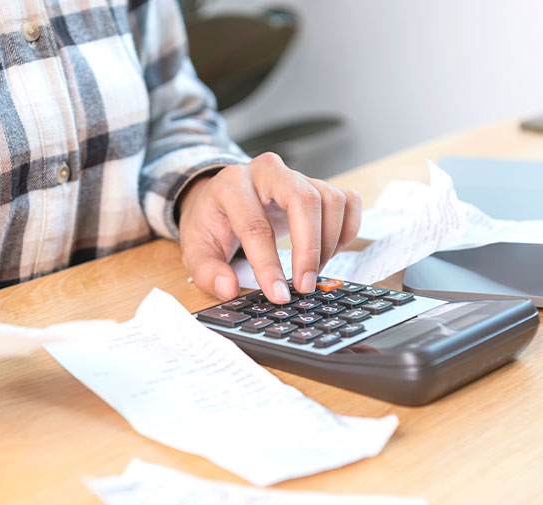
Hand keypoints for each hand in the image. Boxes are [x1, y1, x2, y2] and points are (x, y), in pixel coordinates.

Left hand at [178, 152, 361, 302]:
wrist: (220, 198)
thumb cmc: (211, 222)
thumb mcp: (194, 248)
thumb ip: (207, 271)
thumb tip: (228, 288)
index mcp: (231, 185)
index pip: (255, 226)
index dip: (268, 265)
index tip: (278, 294)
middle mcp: (266, 171)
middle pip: (304, 200)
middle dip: (309, 249)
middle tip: (304, 285)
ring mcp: (295, 174)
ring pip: (330, 199)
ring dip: (328, 243)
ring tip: (311, 271)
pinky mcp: (316, 183)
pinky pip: (347, 201)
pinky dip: (346, 230)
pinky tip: (327, 252)